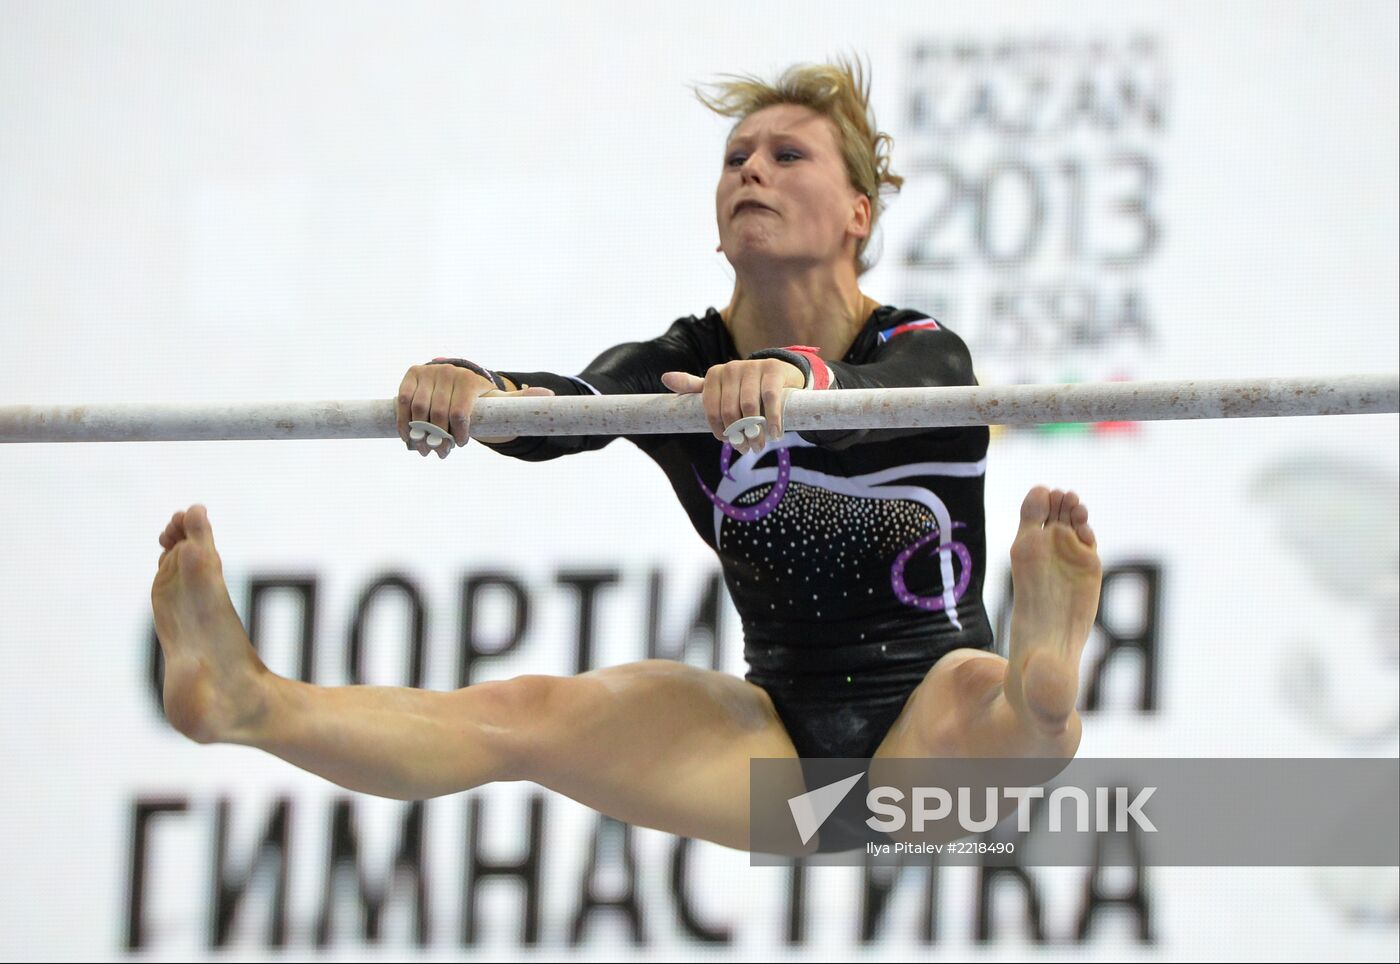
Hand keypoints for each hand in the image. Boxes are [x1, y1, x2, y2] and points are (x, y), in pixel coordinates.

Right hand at [396, 363, 553, 458]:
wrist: (455, 378)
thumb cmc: (479, 397)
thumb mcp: (499, 400)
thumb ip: (520, 400)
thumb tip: (550, 395)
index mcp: (471, 381)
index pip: (461, 412)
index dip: (458, 433)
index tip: (459, 445)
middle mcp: (449, 372)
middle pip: (439, 414)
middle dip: (439, 438)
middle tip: (442, 454)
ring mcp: (428, 372)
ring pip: (418, 409)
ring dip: (419, 435)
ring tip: (426, 451)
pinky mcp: (411, 375)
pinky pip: (402, 401)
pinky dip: (403, 423)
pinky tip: (409, 440)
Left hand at [661, 359, 805, 453]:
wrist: (778, 374)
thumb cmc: (743, 388)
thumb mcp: (718, 388)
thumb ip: (692, 387)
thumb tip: (665, 377)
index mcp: (714, 374)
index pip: (711, 409)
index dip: (719, 430)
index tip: (729, 442)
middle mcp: (731, 367)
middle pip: (730, 410)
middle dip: (738, 434)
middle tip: (746, 449)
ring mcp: (752, 366)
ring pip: (749, 406)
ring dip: (755, 431)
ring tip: (759, 445)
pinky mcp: (773, 368)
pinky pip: (769, 397)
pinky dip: (772, 419)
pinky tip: (775, 433)